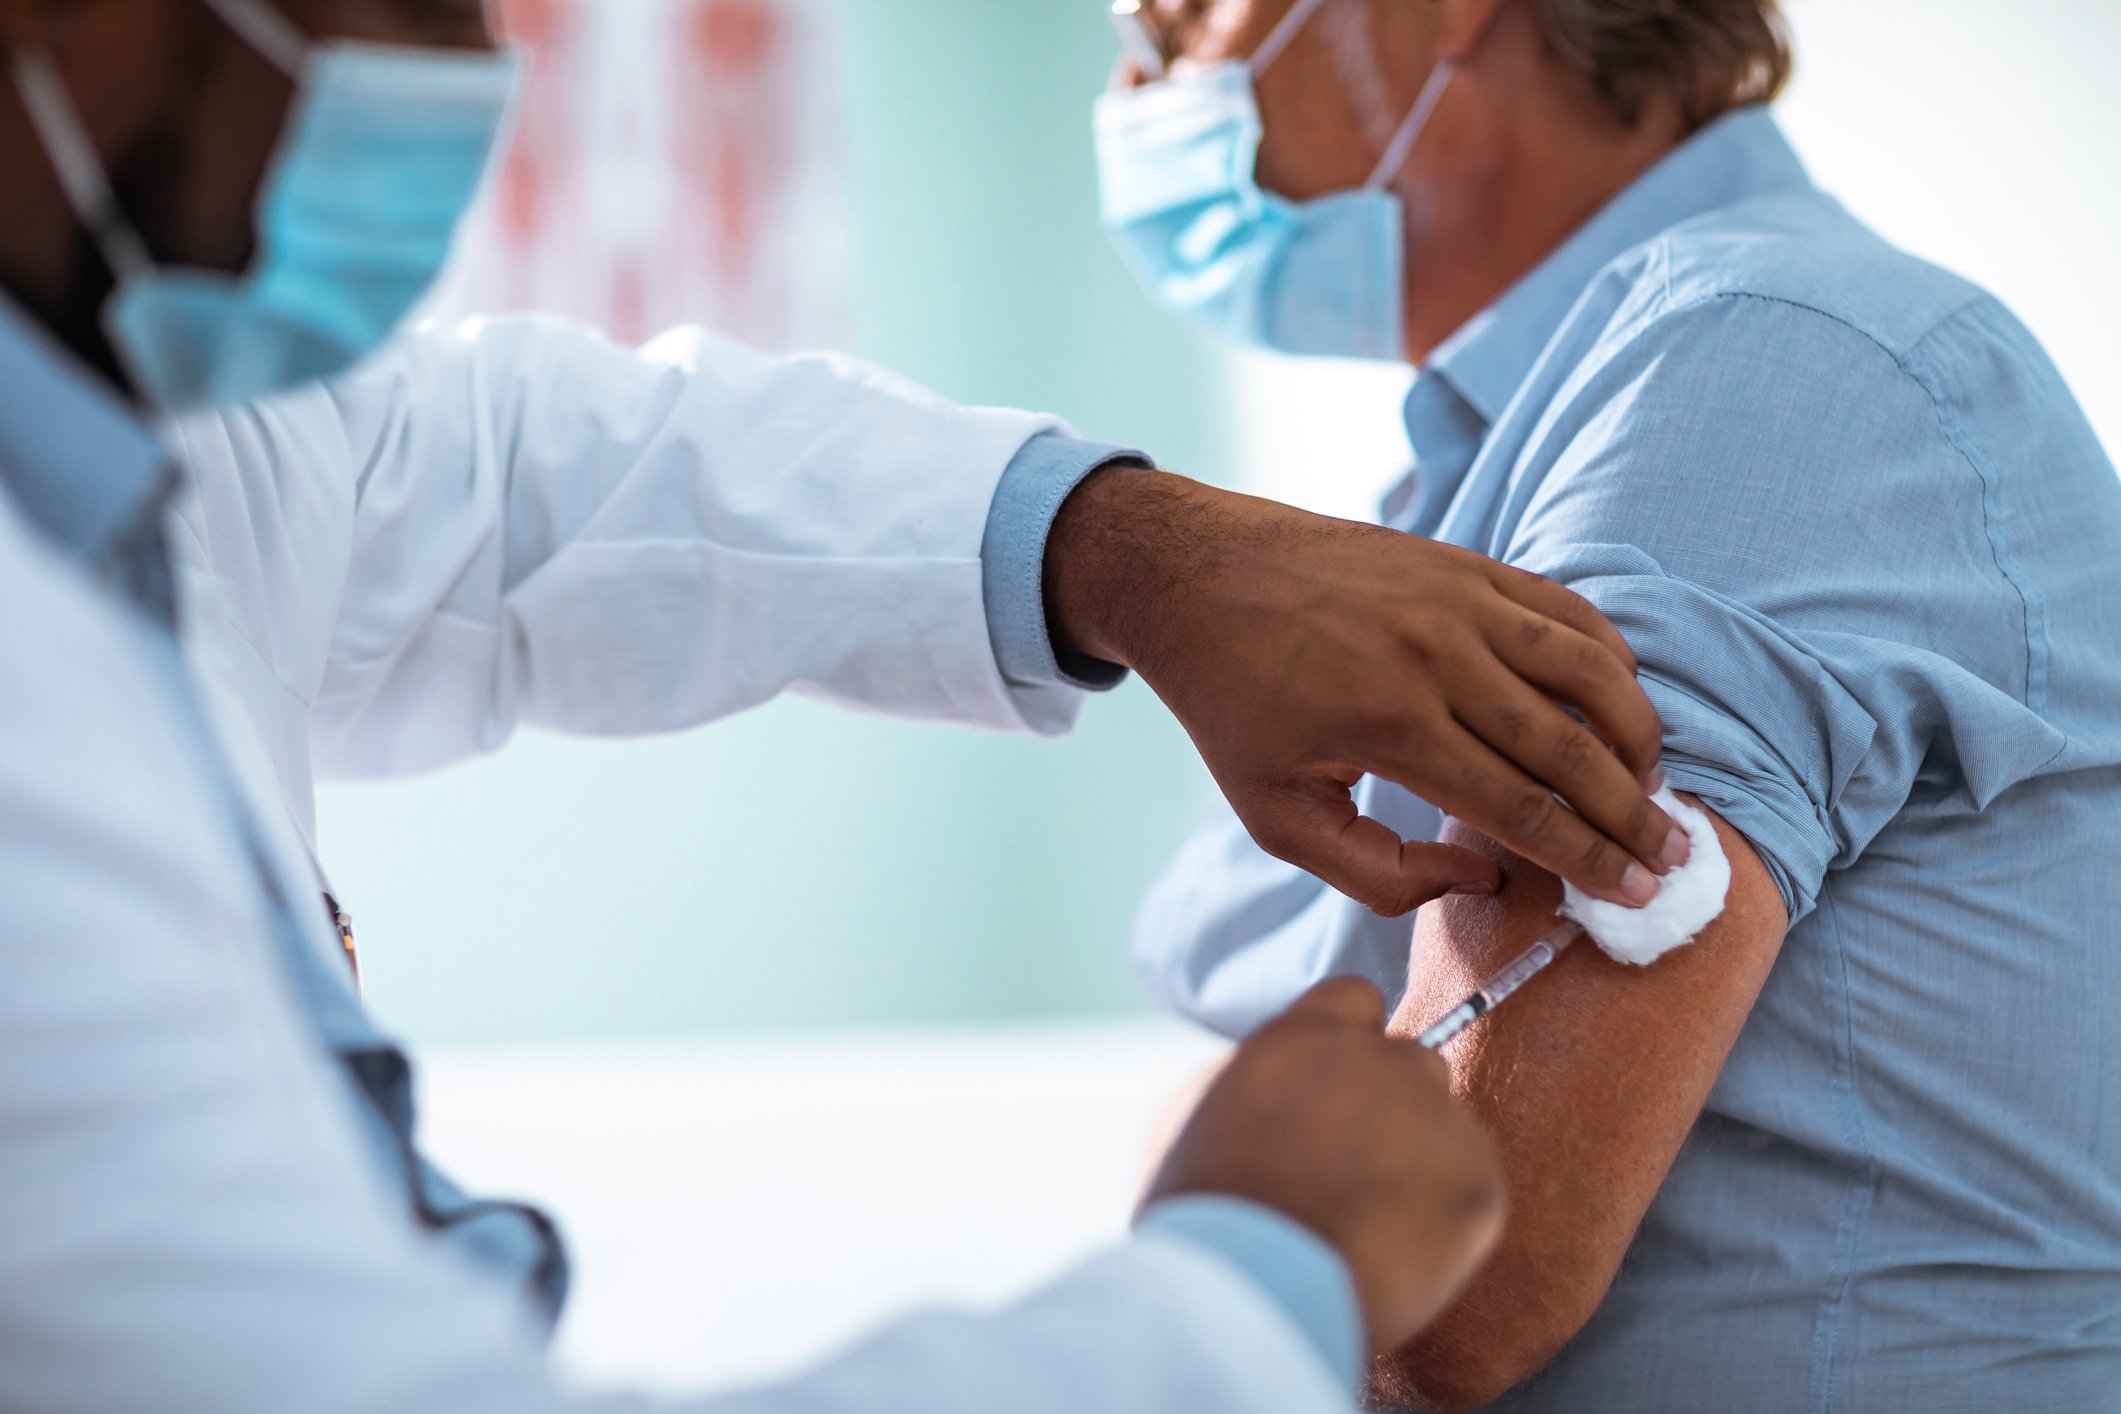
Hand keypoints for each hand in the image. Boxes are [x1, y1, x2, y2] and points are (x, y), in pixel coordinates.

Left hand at [1044, 467, 1685, 911]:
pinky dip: (1608, 656)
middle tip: (1673, 857)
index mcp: (1390, 726)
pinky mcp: (1464, 563)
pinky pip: (1565, 609)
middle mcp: (1436, 656)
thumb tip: (1483, 880)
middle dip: (1631, 813)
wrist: (1198, 576)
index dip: (1588, 859)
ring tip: (1653, 785)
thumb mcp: (1276, 815)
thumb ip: (1376, 871)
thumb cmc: (1234, 705)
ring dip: (1636, 731)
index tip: (1635, 893)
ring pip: (1588, 669)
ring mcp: (1458, 600)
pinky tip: (1620, 702)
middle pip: (1570, 748)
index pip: (1520, 808)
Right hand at [1142, 978, 1505, 1355]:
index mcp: (1305, 1036)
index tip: (1336, 1091)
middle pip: (1412, 1061)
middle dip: (1393, 1106)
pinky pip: (1473, 1188)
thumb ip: (1243, 1082)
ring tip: (1374, 1224)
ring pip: (1446, 1127)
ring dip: (1422, 1161)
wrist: (1254, 1287)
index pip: (1355, 999)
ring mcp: (1436, 1114)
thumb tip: (1264, 1084)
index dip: (1350, 1043)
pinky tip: (1398, 1254)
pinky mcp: (1478, 1179)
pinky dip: (1446, 1221)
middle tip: (1356, 1170)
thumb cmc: (1205, 1214)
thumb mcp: (1190, 1119)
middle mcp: (1379, 1058)